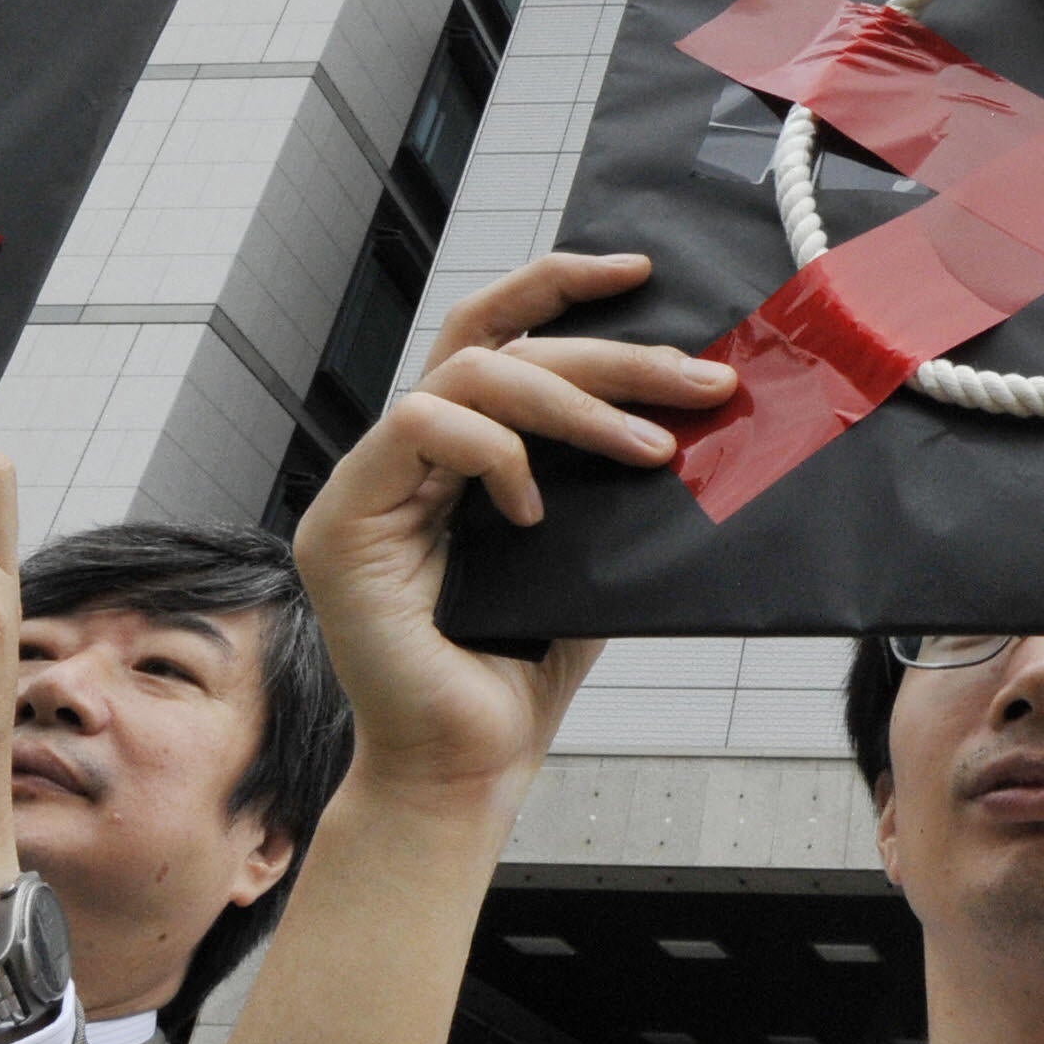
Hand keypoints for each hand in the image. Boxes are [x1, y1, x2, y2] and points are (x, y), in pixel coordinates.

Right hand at [292, 248, 735, 797]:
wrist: (469, 769)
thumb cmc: (521, 672)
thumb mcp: (589, 554)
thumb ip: (605, 481)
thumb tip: (684, 412)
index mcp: (453, 456)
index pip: (496, 337)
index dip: (559, 288)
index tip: (640, 273)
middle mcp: (403, 458)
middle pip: (496, 347)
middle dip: (607, 354)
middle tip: (698, 380)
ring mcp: (367, 485)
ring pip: (468, 376)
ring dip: (573, 403)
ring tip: (651, 450)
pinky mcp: (345, 521)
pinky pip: (419, 425)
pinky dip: (494, 452)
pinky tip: (537, 509)